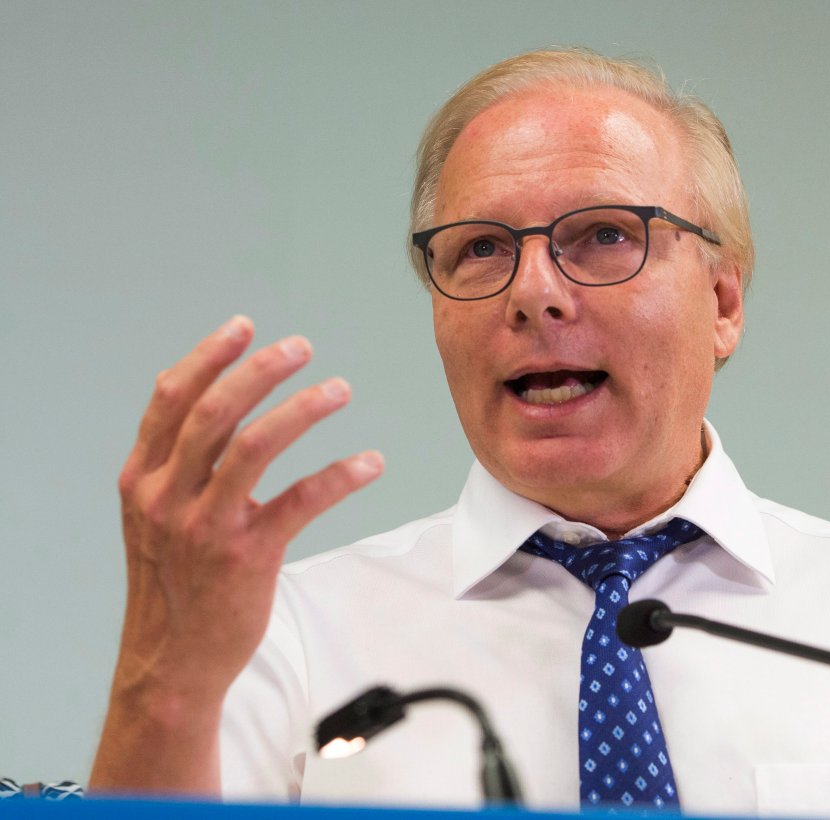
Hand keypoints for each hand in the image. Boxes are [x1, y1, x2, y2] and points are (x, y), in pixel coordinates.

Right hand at [112, 315, 382, 714]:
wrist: (172, 663)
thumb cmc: (172, 584)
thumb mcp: (155, 518)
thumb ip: (177, 467)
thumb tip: (217, 406)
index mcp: (141, 479)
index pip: (171, 400)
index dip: (208, 356)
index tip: (244, 326)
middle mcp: (166, 497)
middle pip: (214, 412)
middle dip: (261, 370)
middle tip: (302, 348)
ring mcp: (205, 527)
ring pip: (254, 447)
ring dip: (303, 410)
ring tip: (340, 389)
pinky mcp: (246, 557)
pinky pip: (301, 502)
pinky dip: (341, 476)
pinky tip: (369, 462)